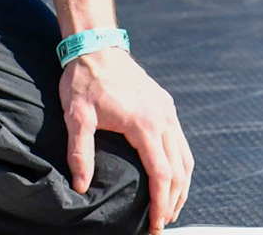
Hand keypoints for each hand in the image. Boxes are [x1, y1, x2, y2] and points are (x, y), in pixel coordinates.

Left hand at [61, 47, 191, 232]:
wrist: (95, 45)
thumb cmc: (84, 80)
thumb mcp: (77, 116)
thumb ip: (80, 152)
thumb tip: (80, 186)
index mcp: (145, 125)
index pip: (162, 175)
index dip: (161, 204)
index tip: (155, 224)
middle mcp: (164, 119)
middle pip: (180, 171)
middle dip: (174, 201)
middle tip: (161, 222)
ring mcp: (168, 111)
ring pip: (185, 157)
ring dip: (181, 185)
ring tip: (169, 207)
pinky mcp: (165, 105)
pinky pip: (180, 142)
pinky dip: (180, 165)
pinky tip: (170, 177)